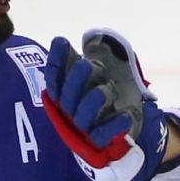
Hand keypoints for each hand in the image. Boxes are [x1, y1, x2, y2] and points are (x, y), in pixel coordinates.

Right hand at [43, 28, 175, 180]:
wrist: (119, 135)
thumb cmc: (103, 102)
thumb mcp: (100, 79)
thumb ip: (93, 59)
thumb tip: (92, 38)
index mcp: (64, 96)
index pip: (55, 79)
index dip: (56, 61)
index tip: (62, 41)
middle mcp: (70, 112)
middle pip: (68, 96)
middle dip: (77, 79)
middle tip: (88, 64)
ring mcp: (84, 128)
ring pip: (84, 114)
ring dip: (97, 99)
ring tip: (108, 88)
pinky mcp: (99, 142)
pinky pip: (103, 135)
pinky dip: (114, 126)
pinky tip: (124, 116)